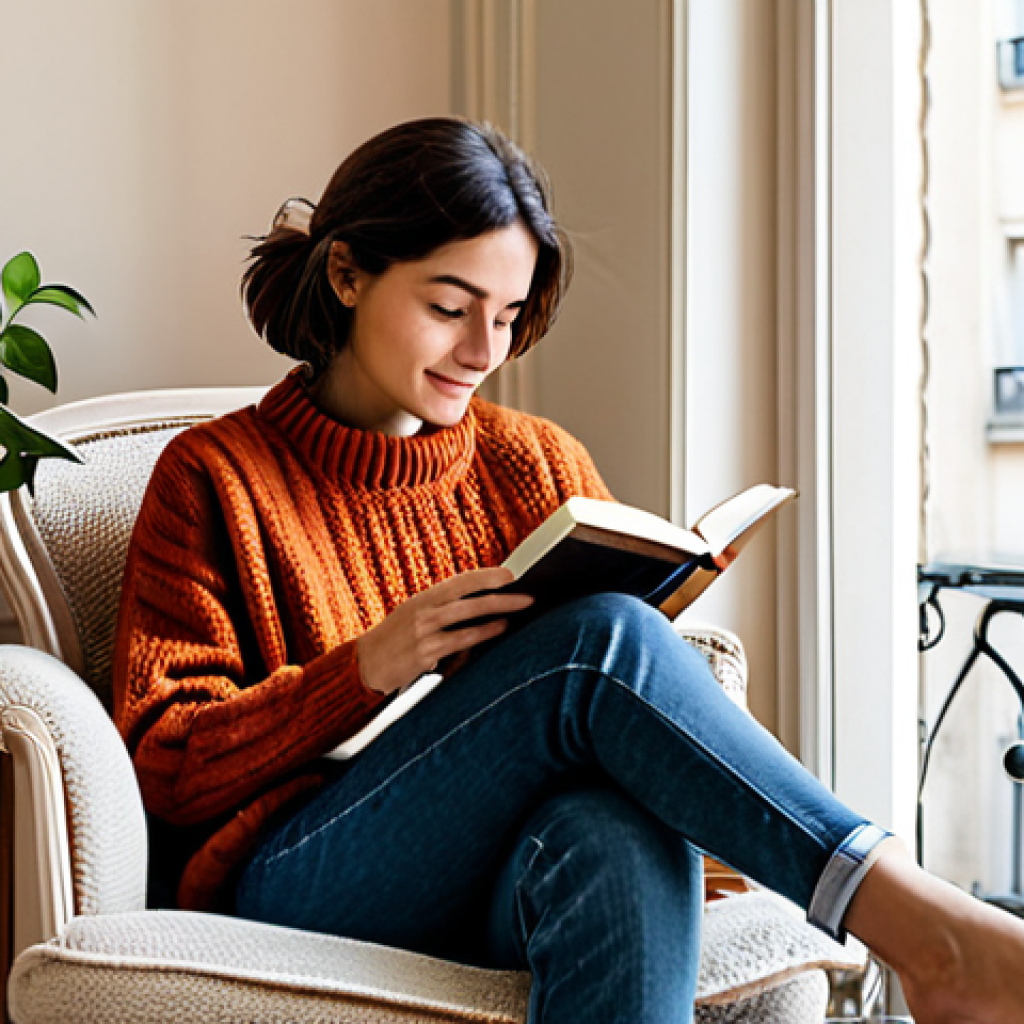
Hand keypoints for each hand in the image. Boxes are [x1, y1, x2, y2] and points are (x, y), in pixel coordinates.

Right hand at [356, 567, 533, 694]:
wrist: (364, 666)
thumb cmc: (395, 641)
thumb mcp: (414, 616)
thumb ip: (442, 609)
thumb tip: (480, 603)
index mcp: (422, 598)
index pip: (459, 581)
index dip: (486, 575)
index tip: (510, 573)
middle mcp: (423, 610)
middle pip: (467, 594)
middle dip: (499, 590)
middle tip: (524, 590)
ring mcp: (424, 631)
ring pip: (468, 615)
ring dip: (498, 610)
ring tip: (521, 607)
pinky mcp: (425, 653)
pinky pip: (461, 640)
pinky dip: (484, 633)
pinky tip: (499, 628)